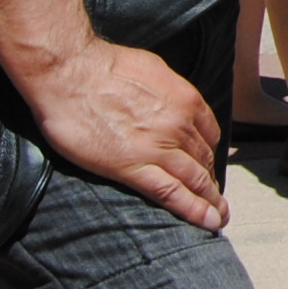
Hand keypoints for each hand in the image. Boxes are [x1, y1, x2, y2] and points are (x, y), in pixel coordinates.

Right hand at [21, 37, 227, 229]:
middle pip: (204, 160)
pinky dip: (194, 210)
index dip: (209, 156)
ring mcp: (158, 148)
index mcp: (186, 101)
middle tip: (216, 200)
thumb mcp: (153, 70)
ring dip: (210, 201)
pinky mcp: (132, 168)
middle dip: (211, 182)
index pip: (209, 136)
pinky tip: (207, 222)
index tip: (207, 168)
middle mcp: (180, 126)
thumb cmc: (103, 67)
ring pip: (194, 180)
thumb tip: (171, 102)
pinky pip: (171, 193)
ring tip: (217, 217)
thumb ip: (169, 92)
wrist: (70, 73)